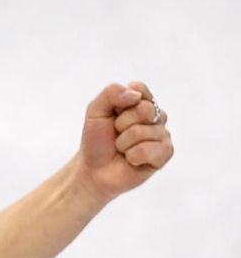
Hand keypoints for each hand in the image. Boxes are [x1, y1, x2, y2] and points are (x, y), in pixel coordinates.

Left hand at [74, 81, 173, 202]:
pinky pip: (150, 150)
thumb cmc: (96, 139)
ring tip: (122, 149)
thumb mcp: (95, 111)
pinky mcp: (165, 154)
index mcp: (140, 101)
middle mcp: (155, 116)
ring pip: (143, 132)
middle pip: (144, 109)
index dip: (121, 102)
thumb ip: (111, 93)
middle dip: (121, 124)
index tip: (112, 113)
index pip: (139, 88)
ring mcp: (162, 134)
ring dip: (123, 143)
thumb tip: (135, 95)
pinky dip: (133, 156)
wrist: (93, 168)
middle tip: (116, 133)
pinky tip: (131, 160)